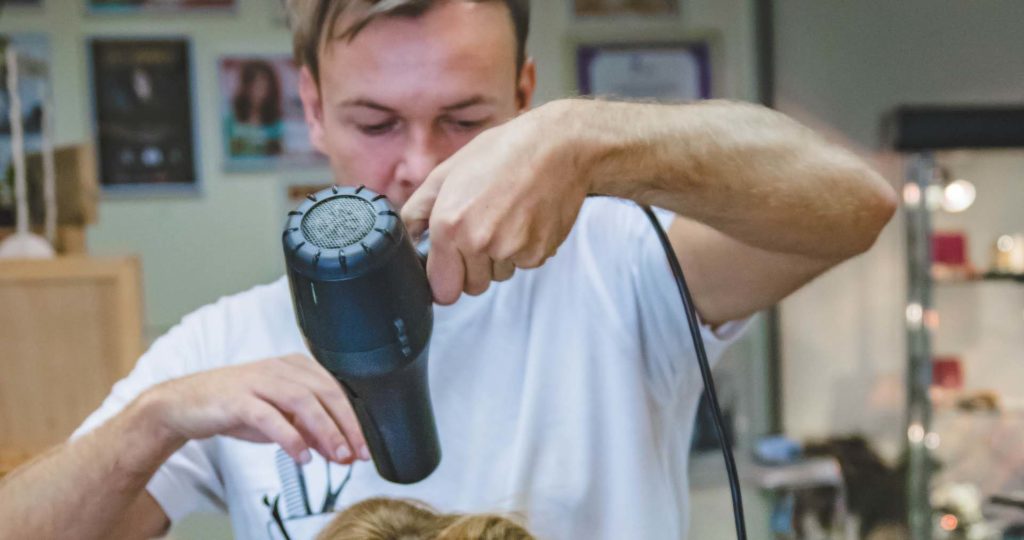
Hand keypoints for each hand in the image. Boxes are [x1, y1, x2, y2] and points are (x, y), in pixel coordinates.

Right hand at [143, 355, 366, 464]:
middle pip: (325, 393)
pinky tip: (302, 456)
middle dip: (347, 425)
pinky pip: (269, 416)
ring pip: (303, 401)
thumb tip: (342, 450)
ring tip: (339, 455)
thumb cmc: (235, 407)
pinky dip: (290, 437)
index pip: (335, 390)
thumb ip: (310, 431)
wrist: (184, 405)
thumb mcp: (279, 419)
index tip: (367, 445)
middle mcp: (280, 369)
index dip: (354, 418)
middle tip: (360, 452)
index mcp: (295, 367)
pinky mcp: (238, 398)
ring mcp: (258, 381)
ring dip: (326, 430)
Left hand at [402, 100, 591, 304]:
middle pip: (471, 287)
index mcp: (450, 224)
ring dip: (499, 258)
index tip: (449, 267)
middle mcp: (479, 242)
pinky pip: (523, 264)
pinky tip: (525, 219)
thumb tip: (409, 237)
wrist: (557, 146)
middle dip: (472, 269)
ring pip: (498, 275)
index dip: (444, 279)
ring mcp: (512, 250)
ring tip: (506, 219)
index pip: (442, 289)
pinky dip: (523, 250)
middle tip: (481, 234)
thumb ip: (418, 209)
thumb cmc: (502, 152)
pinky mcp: (539, 252)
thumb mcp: (448, 172)